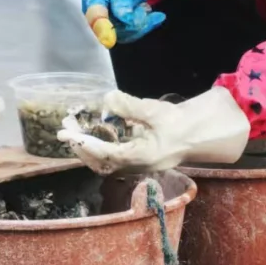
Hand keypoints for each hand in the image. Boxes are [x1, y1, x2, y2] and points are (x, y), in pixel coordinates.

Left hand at [60, 87, 249, 174]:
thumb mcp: (156, 111)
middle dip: (81, 147)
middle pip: (99, 162)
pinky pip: (112, 158)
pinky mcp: (137, 160)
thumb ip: (130, 106)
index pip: (104, 154)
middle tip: (66, 129)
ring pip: (104, 162)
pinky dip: (99, 147)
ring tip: (75, 131)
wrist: (200, 134)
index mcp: (141, 157)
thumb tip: (107, 98)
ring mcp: (136, 165)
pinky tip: (95, 133)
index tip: (66, 133)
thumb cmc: (180, 123)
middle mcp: (135, 165)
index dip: (82, 143)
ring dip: (88, 148)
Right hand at [82, 0, 164, 45]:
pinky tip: (154, 17)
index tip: (109, 41)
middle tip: (146, 8)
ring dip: (141, 24)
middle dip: (134, 22)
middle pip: (112, 28)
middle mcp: (94, 12)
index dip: (102, 28)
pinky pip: (129, 34)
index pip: (95, 15)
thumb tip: (125, 20)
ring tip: (147, 8)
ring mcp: (104, 21)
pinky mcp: (114, 27)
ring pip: (123, 34)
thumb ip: (123, 0)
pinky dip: (144, 26)